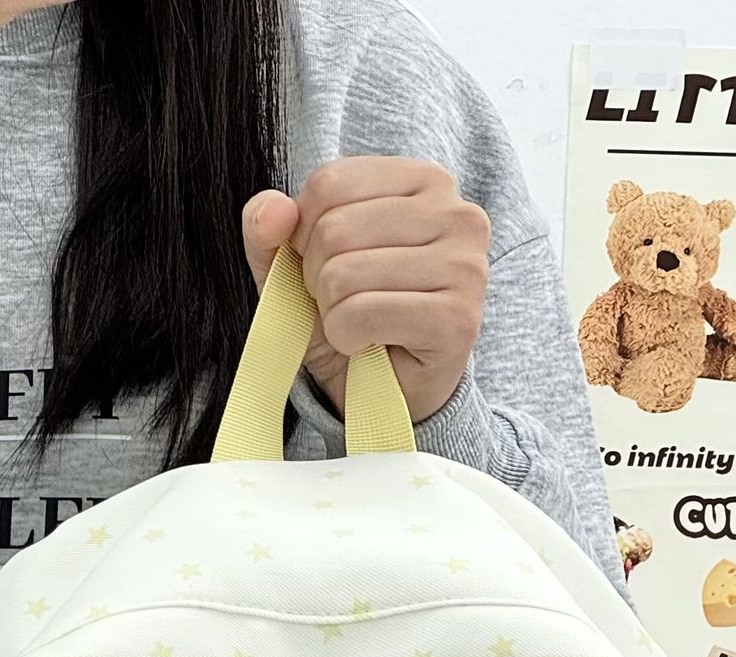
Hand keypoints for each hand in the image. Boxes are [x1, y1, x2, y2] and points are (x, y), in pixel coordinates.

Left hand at [242, 159, 489, 423]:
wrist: (385, 395)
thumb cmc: (351, 319)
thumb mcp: (296, 265)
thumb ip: (270, 227)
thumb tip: (273, 210)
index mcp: (424, 182)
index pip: (329, 183)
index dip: (304, 235)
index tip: (332, 267)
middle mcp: (456, 214)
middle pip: (333, 228)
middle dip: (318, 278)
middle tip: (347, 305)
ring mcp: (464, 266)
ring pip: (343, 273)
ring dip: (332, 313)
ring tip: (360, 326)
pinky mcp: (457, 320)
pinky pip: (361, 314)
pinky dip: (346, 339)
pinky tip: (369, 346)